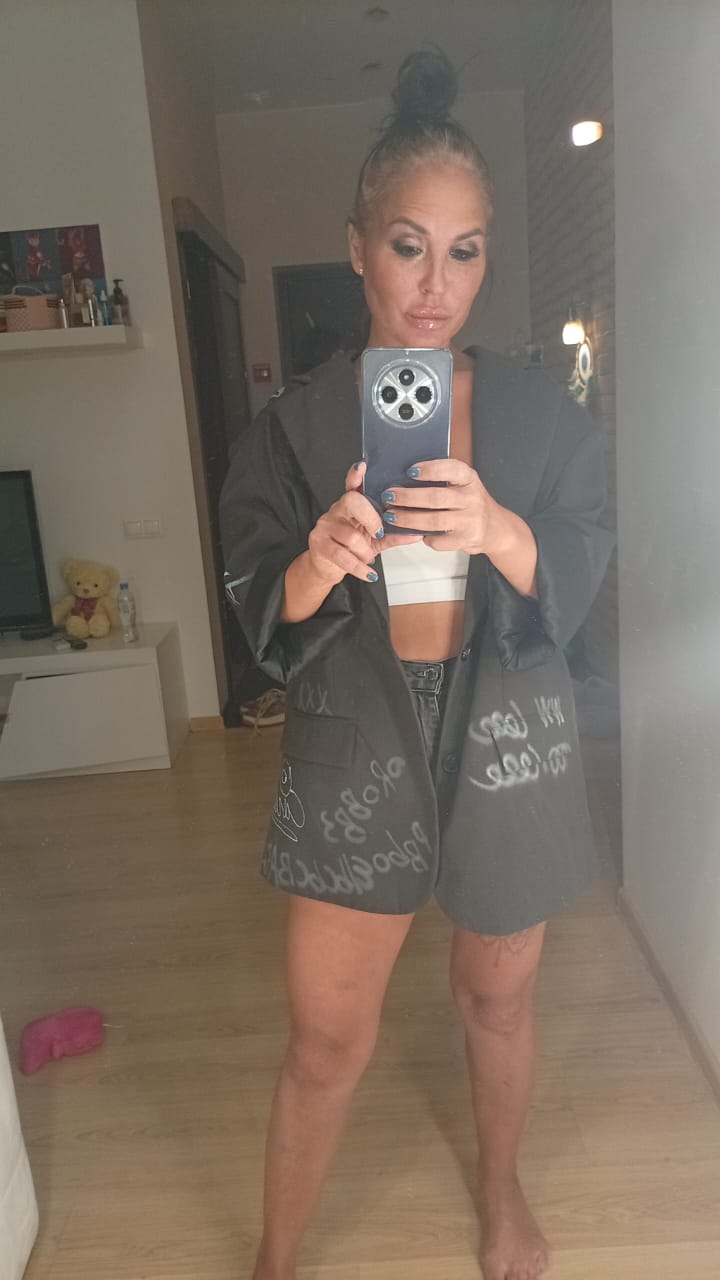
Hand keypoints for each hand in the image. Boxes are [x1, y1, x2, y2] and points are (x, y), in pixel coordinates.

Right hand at [307, 461, 421, 585]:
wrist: (328, 567)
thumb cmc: (352, 548)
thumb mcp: (376, 540)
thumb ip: (395, 534)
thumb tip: (418, 533)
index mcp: (352, 505)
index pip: (352, 485)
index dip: (356, 475)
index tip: (363, 466)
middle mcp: (337, 510)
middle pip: (352, 501)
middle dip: (371, 518)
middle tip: (378, 533)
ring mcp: (326, 526)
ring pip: (350, 535)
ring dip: (365, 552)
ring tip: (368, 558)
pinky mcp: (319, 544)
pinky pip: (342, 556)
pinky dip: (359, 568)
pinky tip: (368, 573)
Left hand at [381, 458, 501, 554]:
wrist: (496, 529)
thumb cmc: (472, 503)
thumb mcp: (464, 484)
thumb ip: (443, 479)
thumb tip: (406, 476)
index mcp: (470, 479)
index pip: (451, 469)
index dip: (430, 469)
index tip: (410, 470)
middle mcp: (472, 498)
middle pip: (436, 497)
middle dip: (408, 497)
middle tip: (390, 496)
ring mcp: (470, 521)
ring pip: (434, 521)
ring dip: (409, 519)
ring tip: (392, 516)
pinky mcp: (466, 540)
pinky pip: (439, 540)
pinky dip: (424, 537)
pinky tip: (414, 533)